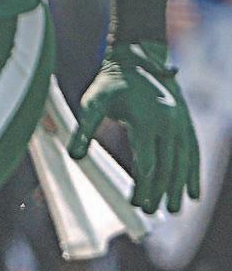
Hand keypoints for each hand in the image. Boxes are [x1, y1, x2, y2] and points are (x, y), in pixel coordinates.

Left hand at [69, 41, 199, 213]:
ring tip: (174, 210)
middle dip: (160, 191)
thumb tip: (75, 156)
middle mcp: (167, 122)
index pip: (148, 162)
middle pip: (166, 166)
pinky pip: (192, 152)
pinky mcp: (185, 123)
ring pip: (182, 161)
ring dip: (179, 187)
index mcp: (146, 120)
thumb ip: (84, 129)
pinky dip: (194, 173)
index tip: (136, 204)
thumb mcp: (93, 102)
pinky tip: (194, 194)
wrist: (138, 57)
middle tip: (153, 212)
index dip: (143, 186)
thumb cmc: (111, 83)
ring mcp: (180, 122)